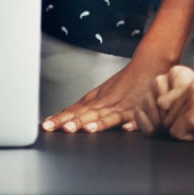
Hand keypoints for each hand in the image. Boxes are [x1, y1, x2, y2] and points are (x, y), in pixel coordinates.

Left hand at [43, 54, 167, 133]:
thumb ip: (87, 106)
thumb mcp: (103, 91)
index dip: (59, 118)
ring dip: (95, 123)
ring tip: (83, 129)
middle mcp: (106, 103)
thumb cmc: (126, 81)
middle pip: (85, 114)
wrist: (148, 65)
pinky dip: (131, 124)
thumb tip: (66, 115)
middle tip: (55, 128)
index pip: (73, 110)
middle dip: (69, 122)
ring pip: (107, 116)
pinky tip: (125, 129)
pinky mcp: (139, 111)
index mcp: (96, 99)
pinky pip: (136, 119)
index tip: (45, 125)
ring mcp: (122, 107)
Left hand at [152, 66, 193, 141]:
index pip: (164, 102)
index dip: (175, 118)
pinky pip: (178, 134)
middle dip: (181, 127)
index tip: (192, 126)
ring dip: (188, 133)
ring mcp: (193, 99)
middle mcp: (190, 87)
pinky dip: (192, 139)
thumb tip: (168, 110)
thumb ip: (193, 101)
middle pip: (165, 116)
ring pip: (170, 126)